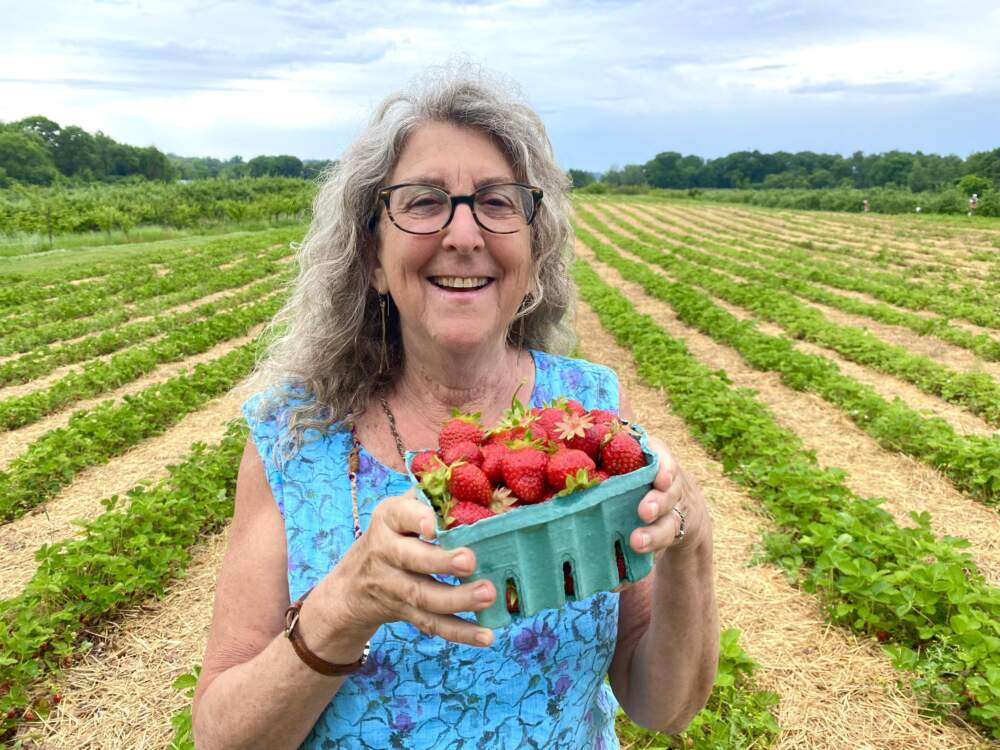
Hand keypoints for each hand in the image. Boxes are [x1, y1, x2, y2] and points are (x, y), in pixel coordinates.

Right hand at [321, 489, 496, 647]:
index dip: (416, 519)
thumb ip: (428, 496)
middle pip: (412, 560)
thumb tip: (467, 476)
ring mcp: (394, 587)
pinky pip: (432, 625)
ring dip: (457, 599)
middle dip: (441, 562)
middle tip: (470, 561)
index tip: (435, 525)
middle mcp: (386, 553)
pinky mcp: (406, 613)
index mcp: (388, 520)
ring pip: (423, 596)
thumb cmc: (392, 536)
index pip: (398, 516)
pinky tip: (486, 636)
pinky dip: (460, 633)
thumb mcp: (398, 511)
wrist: (351, 587)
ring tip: (488, 594)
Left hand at [628, 436, 706, 556]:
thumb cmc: (641, 473)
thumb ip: (623, 437)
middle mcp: (669, 486)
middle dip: (658, 502)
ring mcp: (673, 513)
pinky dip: (651, 554)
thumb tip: (606, 405)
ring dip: (655, 534)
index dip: (664, 467)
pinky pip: (663, 546)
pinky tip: (632, 565)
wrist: (680, 508)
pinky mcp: (668, 537)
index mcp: (657, 460)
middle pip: (669, 493)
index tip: (660, 478)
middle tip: (644, 511)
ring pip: (669, 523)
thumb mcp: (635, 452)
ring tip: (637, 542)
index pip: (663, 457)